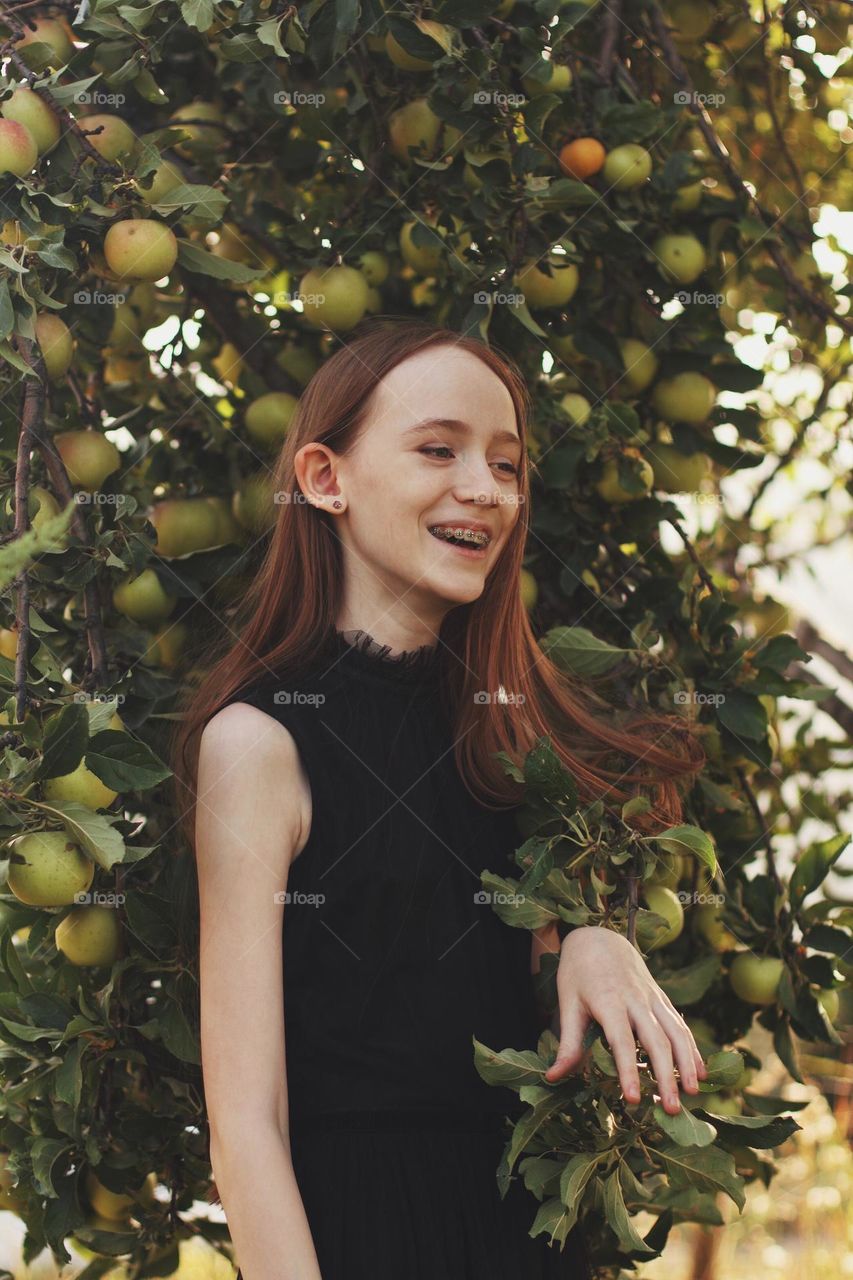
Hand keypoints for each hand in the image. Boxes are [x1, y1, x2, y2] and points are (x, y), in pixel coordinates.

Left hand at [543, 926, 708, 1113]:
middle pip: (656, 1040)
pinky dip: (692, 1048)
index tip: (633, 1099)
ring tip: (693, 1093)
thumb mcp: (568, 1004)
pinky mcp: (661, 997)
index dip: (627, 1070)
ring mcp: (652, 997)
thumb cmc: (578, 973)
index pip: (621, 1041)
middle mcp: (635, 999)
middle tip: (670, 1110)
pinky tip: (701, 1072)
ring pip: (676, 1031)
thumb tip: (553, 1078)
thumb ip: (568, 1043)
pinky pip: (680, 1024)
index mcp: (608, 1001)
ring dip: (687, 1063)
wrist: (598, 936)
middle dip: (666, 1076)